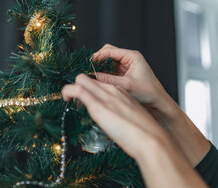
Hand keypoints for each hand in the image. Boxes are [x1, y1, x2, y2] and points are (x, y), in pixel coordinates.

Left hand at [61, 74, 207, 187]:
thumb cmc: (144, 134)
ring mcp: (105, 96)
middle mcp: (112, 90)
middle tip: (75, 101)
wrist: (151, 139)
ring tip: (69, 100)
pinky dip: (67, 91)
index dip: (90, 89)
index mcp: (121, 91)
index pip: (99, 82)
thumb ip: (120, 114)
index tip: (85, 100)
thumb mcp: (131, 118)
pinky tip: (65, 98)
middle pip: (88, 77)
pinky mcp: (97, 105)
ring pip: (81, 79)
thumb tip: (113, 121)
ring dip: (72, 89)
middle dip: (78, 86)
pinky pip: (77, 90)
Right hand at [93, 44, 209, 165]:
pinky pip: (109, 71)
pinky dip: (102, 75)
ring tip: (90, 76)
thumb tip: (91, 76)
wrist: (159, 104)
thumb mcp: (126, 85)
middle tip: (87, 69)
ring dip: (99, 68)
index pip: (110, 50)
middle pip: (107, 54)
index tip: (87, 63)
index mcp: (132, 56)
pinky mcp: (123, 75)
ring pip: (107, 63)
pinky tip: (96, 81)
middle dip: (97, 61)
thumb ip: (107, 79)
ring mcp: (126, 67)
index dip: (97, 56)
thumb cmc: (148, 93)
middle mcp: (128, 59)